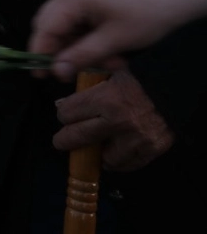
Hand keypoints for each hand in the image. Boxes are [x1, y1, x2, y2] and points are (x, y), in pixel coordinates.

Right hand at [29, 0, 206, 79]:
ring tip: (108, 62)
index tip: (40, 76)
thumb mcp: (114, 42)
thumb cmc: (146, 17)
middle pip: (52, 25)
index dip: (40, 53)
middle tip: (77, 72)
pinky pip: (78, 21)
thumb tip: (56, 72)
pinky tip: (108, 51)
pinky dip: (88, 39)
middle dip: (65, 51)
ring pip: (66, 26)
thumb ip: (81, 56)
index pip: (45, 27)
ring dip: (81, 48)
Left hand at [52, 70, 174, 171]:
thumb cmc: (141, 77)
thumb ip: (86, 89)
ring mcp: (136, 138)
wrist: (176, 88)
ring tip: (94, 148)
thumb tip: (62, 105)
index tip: (63, 116)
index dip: (63, 115)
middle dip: (65, 140)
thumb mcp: (110, 73)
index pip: (68, 114)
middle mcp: (118, 121)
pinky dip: (120, 162)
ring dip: (98, 154)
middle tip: (61, 142)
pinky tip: (113, 156)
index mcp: (105, 98)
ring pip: (105, 158)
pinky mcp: (152, 149)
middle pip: (79, 137)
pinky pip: (129, 164)